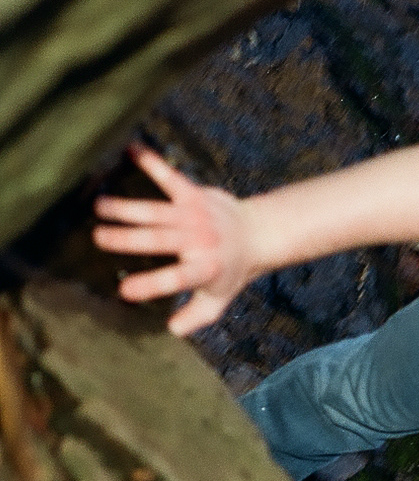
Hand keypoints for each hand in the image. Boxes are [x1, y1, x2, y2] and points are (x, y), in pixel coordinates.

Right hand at [93, 144, 255, 335]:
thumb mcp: (219, 299)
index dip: (151, 285)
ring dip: (125, 207)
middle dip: (127, 239)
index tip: (123, 290)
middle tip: (98, 238)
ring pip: (155, 210)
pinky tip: (131, 148)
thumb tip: (172, 332)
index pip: (176, 279)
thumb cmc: (230, 270)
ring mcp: (195, 214)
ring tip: (98, 206)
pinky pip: (170, 177)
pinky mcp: (194, 194)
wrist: (258, 233)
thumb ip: (196, 317)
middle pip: (158, 240)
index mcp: (203, 269)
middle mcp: (198, 240)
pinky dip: (152, 162)